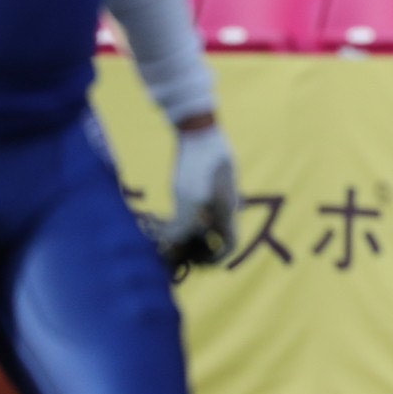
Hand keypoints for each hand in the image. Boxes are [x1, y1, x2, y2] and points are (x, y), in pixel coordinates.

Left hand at [153, 123, 238, 272]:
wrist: (199, 129)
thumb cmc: (197, 162)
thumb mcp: (188, 196)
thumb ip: (184, 224)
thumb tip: (173, 247)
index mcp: (228, 210)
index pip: (230, 245)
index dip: (216, 259)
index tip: (195, 264)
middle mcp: (225, 205)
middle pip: (214, 237)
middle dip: (194, 247)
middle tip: (171, 253)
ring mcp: (215, 194)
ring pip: (202, 223)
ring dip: (184, 234)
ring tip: (162, 237)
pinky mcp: (204, 185)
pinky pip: (195, 210)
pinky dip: (180, 219)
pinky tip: (163, 218)